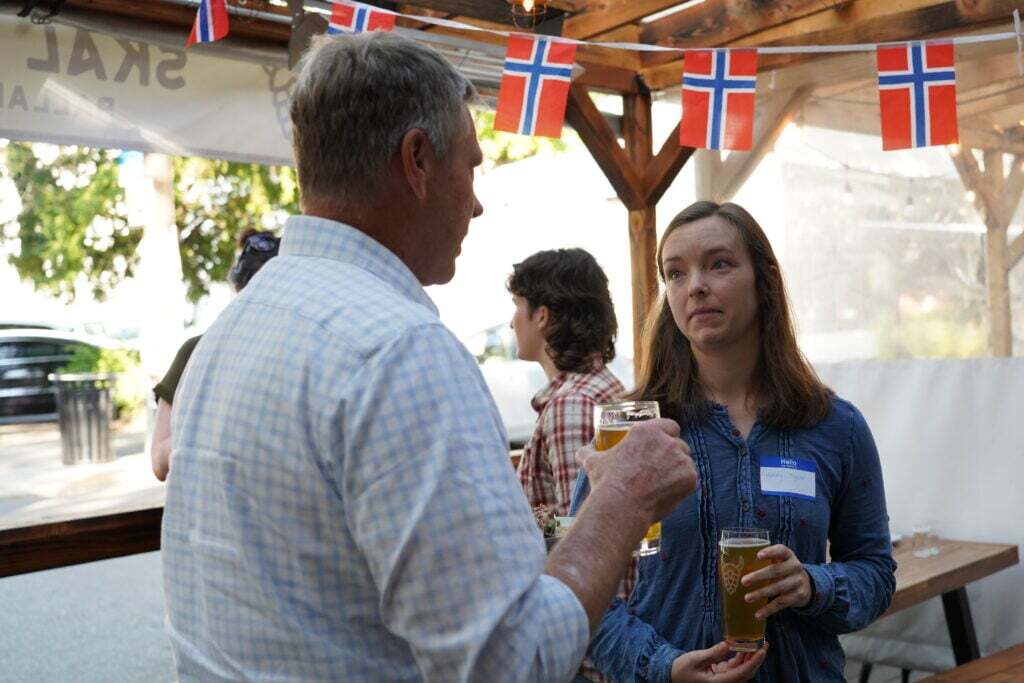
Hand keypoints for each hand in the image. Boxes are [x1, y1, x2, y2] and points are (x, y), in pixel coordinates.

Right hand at [578, 419, 697, 523]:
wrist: (620, 506)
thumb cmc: (606, 483)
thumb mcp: (593, 462)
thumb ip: (587, 452)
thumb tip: (581, 452)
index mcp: (646, 431)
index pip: (669, 425)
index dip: (667, 435)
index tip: (662, 446)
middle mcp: (666, 441)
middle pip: (679, 444)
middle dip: (673, 455)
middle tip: (661, 469)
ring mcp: (680, 459)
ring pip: (686, 461)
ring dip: (679, 470)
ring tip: (664, 484)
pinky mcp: (689, 477)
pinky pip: (691, 478)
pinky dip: (683, 485)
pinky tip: (670, 493)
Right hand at [671, 641, 767, 681]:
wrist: (672, 676)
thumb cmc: (681, 670)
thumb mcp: (695, 660)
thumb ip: (713, 653)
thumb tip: (728, 644)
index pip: (742, 673)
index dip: (754, 662)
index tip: (762, 650)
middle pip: (746, 672)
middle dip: (756, 658)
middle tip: (764, 643)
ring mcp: (723, 679)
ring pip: (742, 669)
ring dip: (749, 657)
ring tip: (756, 642)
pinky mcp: (721, 675)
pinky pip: (735, 666)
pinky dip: (740, 657)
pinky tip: (743, 646)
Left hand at [740, 544, 812, 618]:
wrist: (806, 584)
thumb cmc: (783, 569)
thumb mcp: (778, 562)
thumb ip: (762, 562)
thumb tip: (731, 568)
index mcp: (788, 555)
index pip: (781, 550)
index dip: (770, 552)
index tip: (758, 555)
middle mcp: (795, 567)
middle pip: (776, 571)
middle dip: (759, 576)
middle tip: (744, 581)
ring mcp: (798, 581)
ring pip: (778, 588)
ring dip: (761, 593)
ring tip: (747, 598)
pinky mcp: (799, 596)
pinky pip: (782, 603)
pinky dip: (769, 609)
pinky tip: (758, 614)